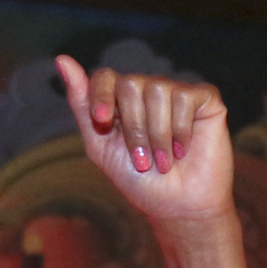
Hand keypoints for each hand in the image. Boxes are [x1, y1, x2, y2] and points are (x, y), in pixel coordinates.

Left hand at [54, 55, 235, 228]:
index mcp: (121, 100)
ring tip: (164, 161)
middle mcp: (149, 89)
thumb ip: (82, 106)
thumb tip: (61, 59)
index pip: (105, 77)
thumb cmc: (140, 181)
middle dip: (133, 128)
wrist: (179, 208)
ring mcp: (177, 91)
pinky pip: (184, 97)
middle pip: (130, 84)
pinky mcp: (205, 98)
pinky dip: (181, 129)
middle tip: (143, 160)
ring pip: (158, 90)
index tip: (103, 122)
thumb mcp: (101, 146)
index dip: (101, 96)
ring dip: (157, 135)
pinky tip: (184, 149)